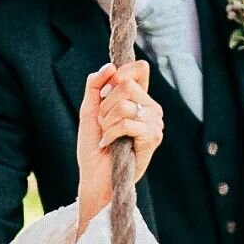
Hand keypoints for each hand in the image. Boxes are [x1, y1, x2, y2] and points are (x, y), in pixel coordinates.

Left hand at [77, 60, 164, 209]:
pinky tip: (110, 144)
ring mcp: (154, 122)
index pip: (140, 68)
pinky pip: (127, 123)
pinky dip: (111, 133)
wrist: (95, 177)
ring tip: (107, 136)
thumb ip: (95, 85)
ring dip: (107, 122)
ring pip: (125, 105)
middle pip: (126, 85)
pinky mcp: (153, 137)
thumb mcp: (89, 110)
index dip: (121, 73)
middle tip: (103, 124)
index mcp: (138, 97)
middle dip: (105, 105)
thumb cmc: (93, 146)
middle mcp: (150, 107)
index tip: (106, 91)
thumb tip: (110, 67)